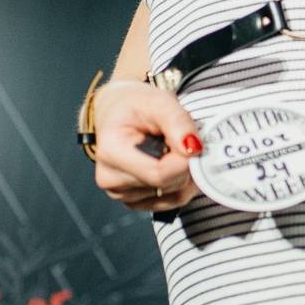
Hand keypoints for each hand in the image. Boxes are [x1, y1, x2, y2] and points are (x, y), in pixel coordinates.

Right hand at [91, 79, 203, 217]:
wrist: (119, 113)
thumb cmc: (136, 106)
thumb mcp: (159, 102)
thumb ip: (178, 123)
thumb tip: (194, 149)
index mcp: (111, 152)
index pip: (159, 173)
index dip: (184, 159)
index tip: (192, 141)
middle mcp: (110, 179)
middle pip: (168, 185)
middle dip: (185, 164)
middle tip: (182, 141)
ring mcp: (121, 194)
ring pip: (174, 197)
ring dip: (185, 174)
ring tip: (173, 149)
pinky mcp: (133, 202)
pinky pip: (171, 202)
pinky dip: (181, 184)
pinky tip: (172, 164)